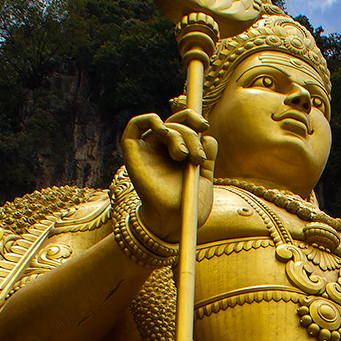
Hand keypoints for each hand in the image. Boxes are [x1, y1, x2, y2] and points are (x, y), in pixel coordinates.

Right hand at [121, 109, 216, 242]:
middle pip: (175, 124)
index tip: (205, 126)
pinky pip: (134, 126)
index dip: (193, 118)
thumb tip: (208, 137)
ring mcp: (148, 151)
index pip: (184, 124)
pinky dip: (148, 120)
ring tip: (185, 157)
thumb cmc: (188, 204)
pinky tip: (162, 129)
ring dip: (179, 135)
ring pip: (163, 126)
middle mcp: (162, 150)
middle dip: (191, 134)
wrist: (174, 222)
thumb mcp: (204, 177)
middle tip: (198, 156)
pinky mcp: (132, 154)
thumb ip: (207, 156)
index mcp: (179, 153)